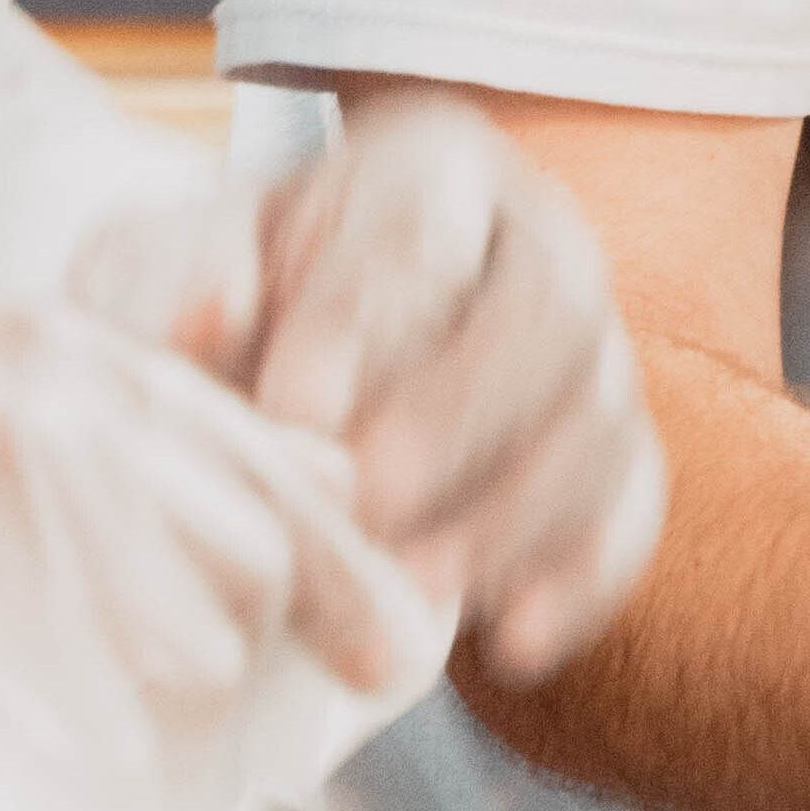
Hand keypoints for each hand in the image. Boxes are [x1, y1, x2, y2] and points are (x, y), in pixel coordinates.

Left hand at [202, 88, 667, 677]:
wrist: (304, 365)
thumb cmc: (236, 301)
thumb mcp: (174, 262)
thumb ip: (178, 276)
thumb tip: (203, 322)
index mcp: (427, 170)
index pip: (415, 228)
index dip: (360, 320)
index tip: (291, 412)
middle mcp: (537, 239)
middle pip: (546, 308)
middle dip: (457, 415)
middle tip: (367, 502)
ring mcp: (594, 347)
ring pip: (598, 413)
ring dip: (512, 512)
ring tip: (416, 590)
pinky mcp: (621, 450)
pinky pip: (635, 506)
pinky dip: (584, 576)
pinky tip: (514, 641)